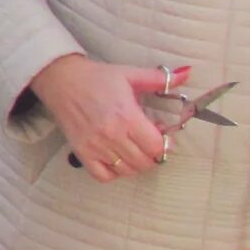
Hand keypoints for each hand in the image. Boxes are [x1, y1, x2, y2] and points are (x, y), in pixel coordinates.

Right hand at [28, 53, 177, 181]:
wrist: (61, 80)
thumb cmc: (98, 77)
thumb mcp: (130, 74)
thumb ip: (160, 79)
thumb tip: (188, 73)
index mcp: (126, 116)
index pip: (155, 146)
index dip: (165, 144)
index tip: (163, 136)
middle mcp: (111, 135)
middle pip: (144, 162)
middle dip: (153, 155)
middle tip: (149, 143)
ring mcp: (95, 146)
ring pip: (127, 171)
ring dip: (136, 164)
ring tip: (134, 149)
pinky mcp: (81, 153)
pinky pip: (104, 176)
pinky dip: (114, 172)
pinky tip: (116, 158)